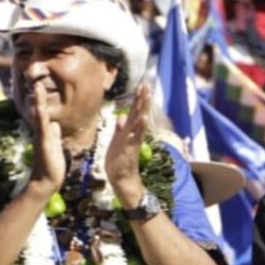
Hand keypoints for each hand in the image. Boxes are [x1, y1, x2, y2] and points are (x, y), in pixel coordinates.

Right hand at [27, 84, 65, 194]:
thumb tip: (55, 124)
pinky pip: (42, 127)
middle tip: (34, 80)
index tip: (39, 86)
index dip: (40, 100)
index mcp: (45, 132)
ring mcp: (41, 137)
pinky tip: (38, 107)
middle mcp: (41, 133)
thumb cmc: (52, 166)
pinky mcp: (43, 143)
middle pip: (38, 111)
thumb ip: (55, 135)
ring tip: (36, 86)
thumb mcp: (56, 146)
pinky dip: (40, 116)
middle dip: (37, 96)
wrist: (47, 181)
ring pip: (39, 116)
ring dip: (38, 101)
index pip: (42, 113)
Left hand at [106, 83, 149, 208]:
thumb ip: (119, 129)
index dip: (137, 99)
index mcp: (128, 131)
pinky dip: (140, 126)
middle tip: (147, 85)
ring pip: (139, 121)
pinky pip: (137, 135)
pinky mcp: (132, 148)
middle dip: (142, 99)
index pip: (134, 112)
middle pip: (139, 113)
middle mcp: (133, 134)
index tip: (142, 86)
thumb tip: (121, 117)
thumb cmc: (118, 161)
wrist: (121, 179)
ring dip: (143, 107)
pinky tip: (144, 117)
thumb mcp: (116, 142)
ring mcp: (133, 140)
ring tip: (148, 95)